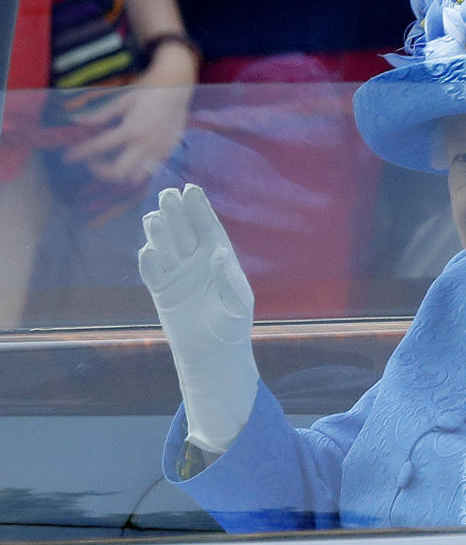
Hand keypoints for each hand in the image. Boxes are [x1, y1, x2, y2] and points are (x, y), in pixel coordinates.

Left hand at [64, 43, 196, 184]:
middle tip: (92, 161)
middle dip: (100, 171)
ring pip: (135, 178)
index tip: (68, 157)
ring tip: (110, 163)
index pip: (99, 147)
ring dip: (119, 174)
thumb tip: (77, 120)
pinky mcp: (168, 153)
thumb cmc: (149, 90)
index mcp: (130, 130)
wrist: (179, 88)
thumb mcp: (123, 100)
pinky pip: (149, 171)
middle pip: (117, 173)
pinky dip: (135, 171)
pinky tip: (129, 160)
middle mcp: (145, 145)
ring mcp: (158, 152)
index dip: (80, 153)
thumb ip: (100, 114)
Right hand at [140, 184, 257, 453]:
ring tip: (154, 217)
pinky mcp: (161, 291)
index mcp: (219, 258)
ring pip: (166, 247)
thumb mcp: (237, 302)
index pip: (208, 228)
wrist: (214, 354)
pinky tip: (148, 250)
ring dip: (160, 233)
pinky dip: (149, 262)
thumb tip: (216, 253)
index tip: (192, 190)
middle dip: (176, 213)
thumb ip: (227, 277)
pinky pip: (153, 273)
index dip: (199, 209)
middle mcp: (196, 261)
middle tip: (168, 194)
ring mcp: (177, 274)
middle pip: (183, 232)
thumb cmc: (233, 325)